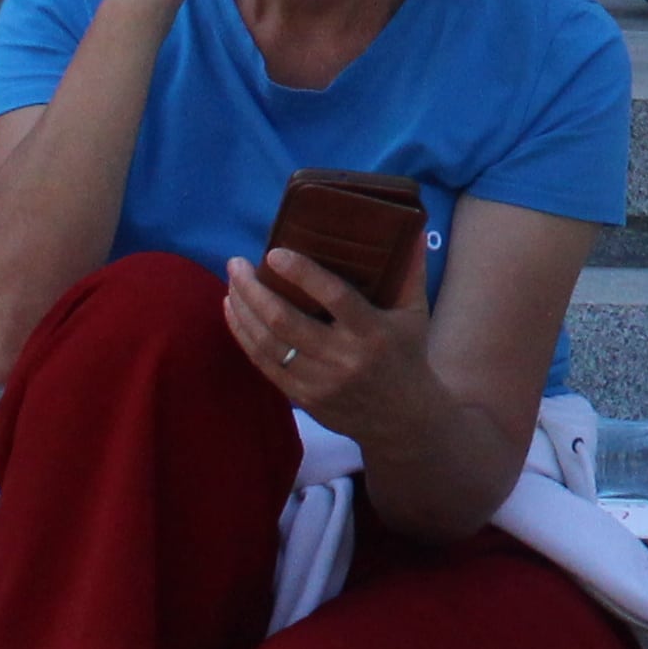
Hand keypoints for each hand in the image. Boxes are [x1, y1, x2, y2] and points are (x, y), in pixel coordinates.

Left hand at [221, 241, 435, 444]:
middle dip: (253, 289)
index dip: (302, 274)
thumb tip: (411, 229)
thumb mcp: (416, 313)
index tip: (274, 253)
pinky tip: (233, 312)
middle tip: (236, 263)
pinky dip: (243, 335)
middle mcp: (344, 358)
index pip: (334, 297)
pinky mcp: (303, 398)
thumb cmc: (407, 355)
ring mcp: (319, 382)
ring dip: (243, 310)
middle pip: (286, 320)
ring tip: (231, 283)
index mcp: (373, 331)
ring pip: (268, 343)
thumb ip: (410, 272)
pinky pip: (264, 364)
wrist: (402, 419)